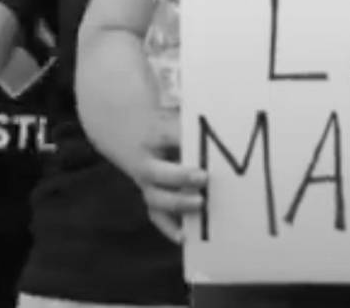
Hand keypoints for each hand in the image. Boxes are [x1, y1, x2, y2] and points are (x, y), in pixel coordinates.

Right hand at [132, 115, 206, 242]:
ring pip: (156, 198)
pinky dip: (170, 228)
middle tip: (204, 177)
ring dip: (177, 204)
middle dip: (179, 177)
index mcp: (154, 132)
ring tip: (201, 204)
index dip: (187, 141)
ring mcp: (147, 183)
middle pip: (156, 172)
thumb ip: (193, 118)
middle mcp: (147, 160)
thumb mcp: (172, 113)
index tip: (209, 143)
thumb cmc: (160, 120)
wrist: (122, 129)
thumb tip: (228, 125)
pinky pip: (157, 216)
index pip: (170, 136)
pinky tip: (185, 237)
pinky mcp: (152, 197)